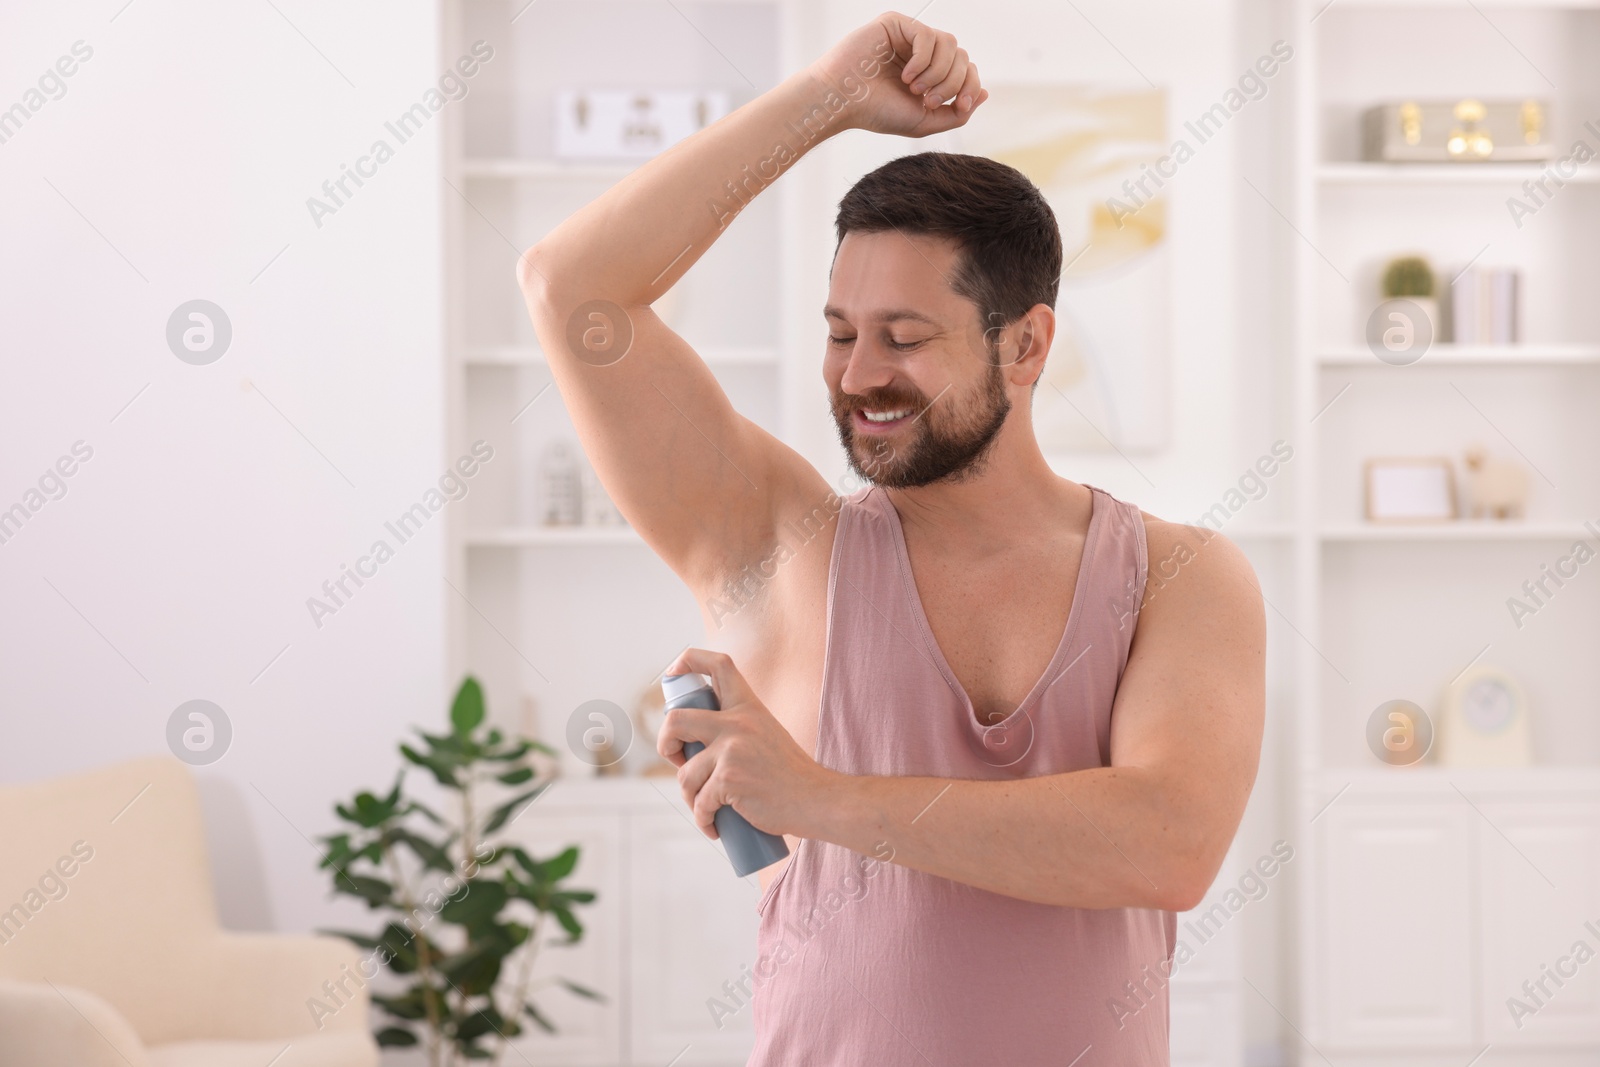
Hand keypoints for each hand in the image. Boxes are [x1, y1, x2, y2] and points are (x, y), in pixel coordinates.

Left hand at [658, 648, 836, 840]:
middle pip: (676, 719)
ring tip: (706, 808)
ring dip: (689, 797)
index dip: (688, 660)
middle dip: (665, 743)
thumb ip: (737, 729)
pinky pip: (699, 801)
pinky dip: (703, 819)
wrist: (816, 801)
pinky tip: (714, 827)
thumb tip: (693, 743)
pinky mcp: (729, 778)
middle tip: (677, 760)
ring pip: (684, 774)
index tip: (673, 674)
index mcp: (749, 706)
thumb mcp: (765, 734)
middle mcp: (739, 722)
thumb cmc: (790, 776)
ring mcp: (732, 749)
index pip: (718, 664)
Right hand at [808, 11, 987, 138]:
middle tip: (927, 99)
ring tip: (914, 88)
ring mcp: (910, 37)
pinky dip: (922, 60)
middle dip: (952, 83)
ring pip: (950, 44)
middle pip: (963, 56)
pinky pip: (928, 36)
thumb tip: (985, 94)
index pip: (967, 70)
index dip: (971, 87)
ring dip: (938, 72)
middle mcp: (923, 53)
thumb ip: (957, 113)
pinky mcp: (897, 24)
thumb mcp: (924, 121)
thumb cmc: (877, 112)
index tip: (961, 106)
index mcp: (930, 73)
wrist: (843, 102)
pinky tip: (906, 75)